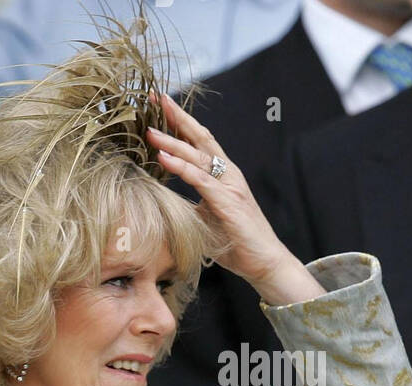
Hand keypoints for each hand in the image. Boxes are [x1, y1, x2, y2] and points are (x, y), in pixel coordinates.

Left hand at [145, 93, 321, 305]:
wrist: (263, 261)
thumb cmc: (233, 242)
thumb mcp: (202, 219)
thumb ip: (186, 205)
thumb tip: (159, 202)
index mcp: (221, 175)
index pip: (197, 142)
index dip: (178, 122)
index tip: (157, 105)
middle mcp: (227, 174)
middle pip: (199, 137)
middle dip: (176, 117)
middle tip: (154, 97)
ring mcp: (229, 185)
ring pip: (198, 156)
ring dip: (172, 141)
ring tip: (149, 129)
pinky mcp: (227, 202)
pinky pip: (200, 180)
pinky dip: (180, 167)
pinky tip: (163, 157)